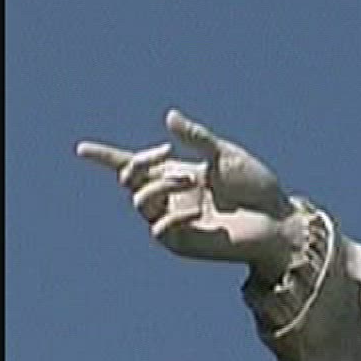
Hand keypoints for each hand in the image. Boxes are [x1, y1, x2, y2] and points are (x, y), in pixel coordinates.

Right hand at [77, 110, 299, 273]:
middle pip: (129, 179)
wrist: (278, 221)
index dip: (106, 157)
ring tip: (191, 180)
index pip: (133, 166)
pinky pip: (159, 229)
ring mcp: (174, 221)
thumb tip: (168, 116)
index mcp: (178, 174)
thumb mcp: (227, 156)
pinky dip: (172, 215)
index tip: (82, 148)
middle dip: (139, 163)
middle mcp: (171, 198)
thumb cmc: (258, 188)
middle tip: (166, 152)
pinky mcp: (183, 244)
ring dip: (160, 185)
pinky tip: (195, 210)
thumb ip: (197, 138)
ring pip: (141, 201)